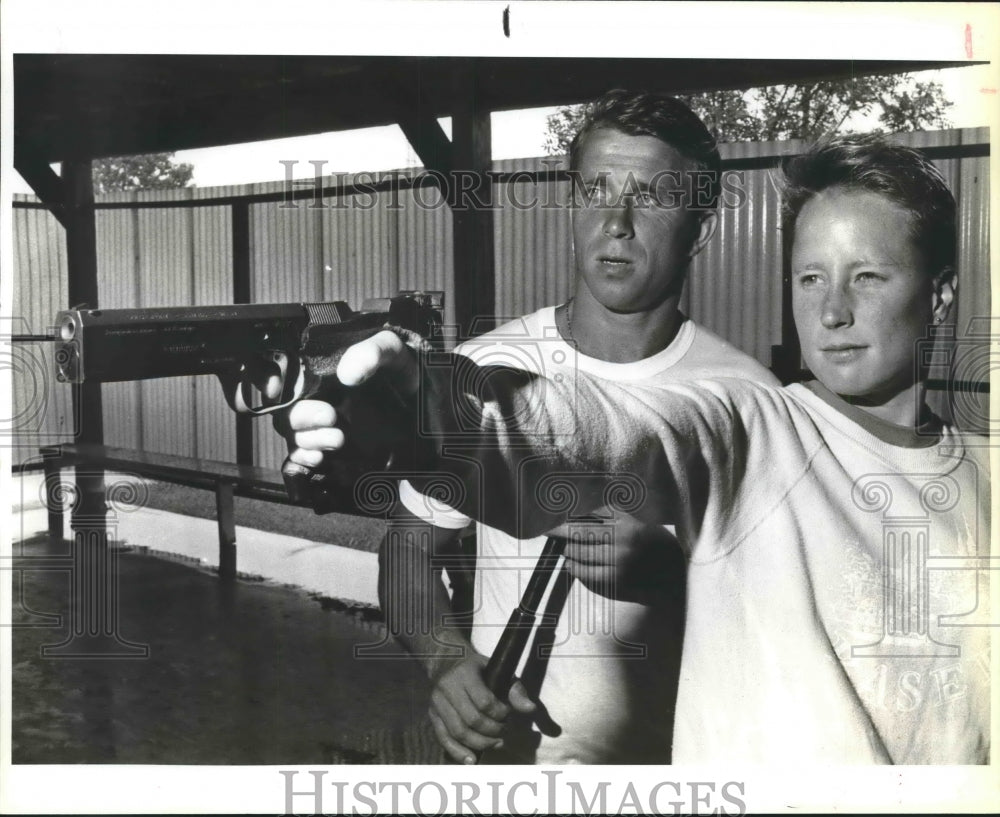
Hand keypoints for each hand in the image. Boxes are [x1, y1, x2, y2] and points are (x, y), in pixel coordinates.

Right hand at [283, 329, 419, 469]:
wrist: (428, 406)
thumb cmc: (405, 372)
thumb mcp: (393, 350)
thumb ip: (373, 351)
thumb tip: (348, 373)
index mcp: (321, 370)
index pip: (279, 375)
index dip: (265, 380)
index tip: (274, 388)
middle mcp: (316, 398)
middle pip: (286, 410)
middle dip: (302, 417)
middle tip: (330, 416)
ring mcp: (322, 425)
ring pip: (294, 435)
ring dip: (309, 439)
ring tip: (338, 438)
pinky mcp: (331, 448)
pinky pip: (302, 457)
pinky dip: (305, 459)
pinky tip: (319, 458)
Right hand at [428, 653, 535, 764]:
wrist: (447, 663)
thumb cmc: (479, 670)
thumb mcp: (498, 671)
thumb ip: (515, 690)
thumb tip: (530, 709)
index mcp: (465, 673)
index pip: (484, 701)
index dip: (500, 714)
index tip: (508, 714)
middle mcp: (447, 687)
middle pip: (471, 719)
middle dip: (492, 731)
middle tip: (504, 732)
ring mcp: (437, 702)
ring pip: (458, 731)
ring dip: (479, 743)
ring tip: (495, 743)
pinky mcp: (432, 714)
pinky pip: (443, 738)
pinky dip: (457, 751)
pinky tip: (471, 759)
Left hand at [548, 509, 683, 604]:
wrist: (675, 570)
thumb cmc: (652, 540)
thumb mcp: (633, 520)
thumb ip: (606, 515)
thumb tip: (575, 516)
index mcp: (626, 525)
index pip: (586, 523)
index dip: (563, 525)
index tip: (549, 524)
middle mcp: (622, 544)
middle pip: (580, 539)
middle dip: (564, 537)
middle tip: (553, 534)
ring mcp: (620, 565)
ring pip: (582, 557)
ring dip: (569, 553)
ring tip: (566, 550)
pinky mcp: (619, 583)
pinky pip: (588, 576)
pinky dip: (576, 570)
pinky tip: (572, 566)